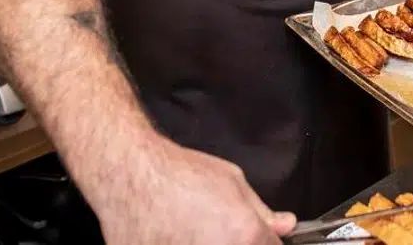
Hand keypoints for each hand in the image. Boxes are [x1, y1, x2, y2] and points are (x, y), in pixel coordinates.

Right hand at [92, 136, 296, 244]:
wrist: (129, 176)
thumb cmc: (176, 175)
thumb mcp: (230, 180)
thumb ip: (260, 210)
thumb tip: (283, 225)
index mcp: (246, 237)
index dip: (262, 240)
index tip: (253, 235)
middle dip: (232, 241)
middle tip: (213, 230)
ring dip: (204, 243)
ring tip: (186, 231)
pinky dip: (177, 243)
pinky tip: (170, 236)